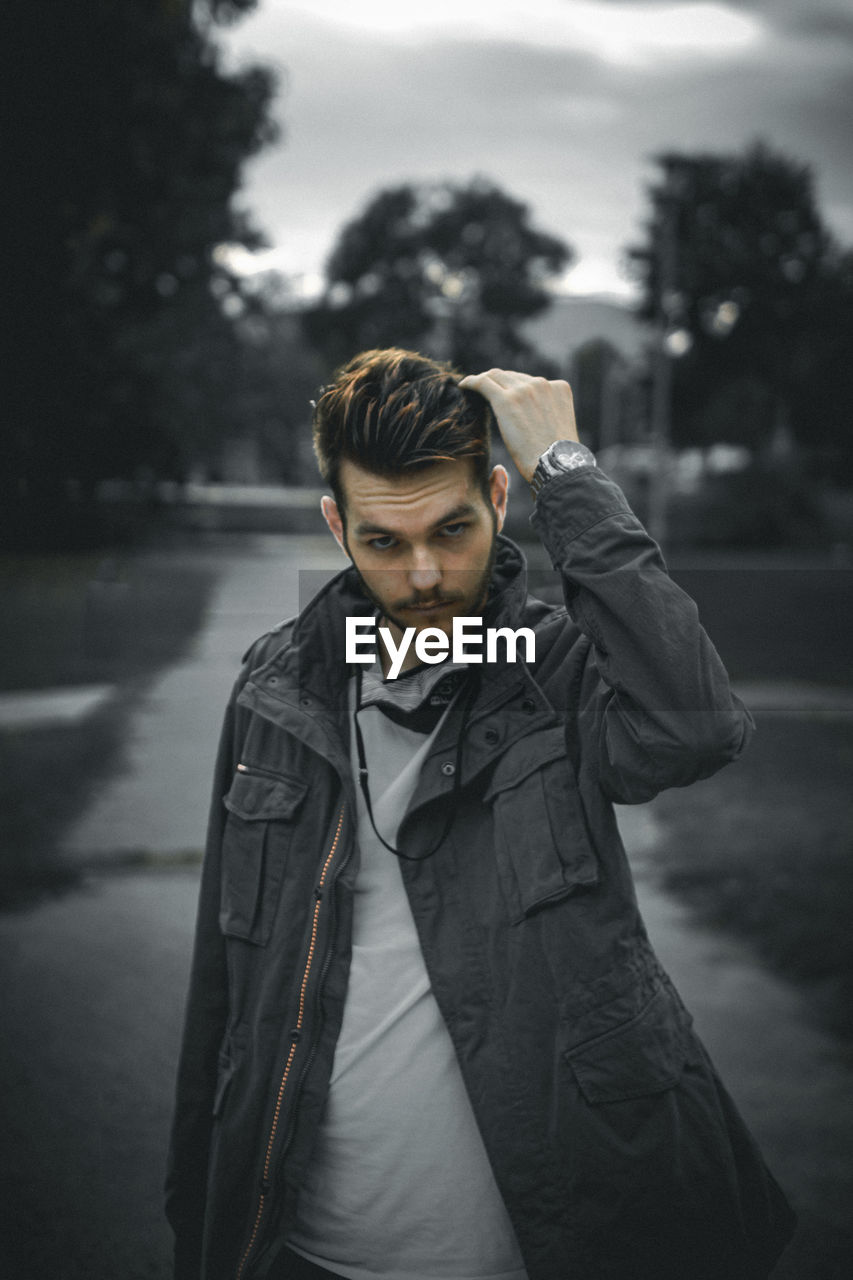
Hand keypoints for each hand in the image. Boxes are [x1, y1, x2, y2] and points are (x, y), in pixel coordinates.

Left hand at [459, 370, 579, 483]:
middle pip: (511, 377)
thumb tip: (528, 421)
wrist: (557, 467)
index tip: (502, 394)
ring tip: (470, 389)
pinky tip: (462, 387)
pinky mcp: (506, 401)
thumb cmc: (557, 458)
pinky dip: (471, 383)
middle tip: (481, 391)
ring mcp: (524, 390)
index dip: (513, 388)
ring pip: (495, 377)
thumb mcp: (558, 427)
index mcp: (559, 388)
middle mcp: (542, 384)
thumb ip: (546, 415)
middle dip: (496, 383)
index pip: (529, 381)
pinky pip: (482, 384)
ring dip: (482, 382)